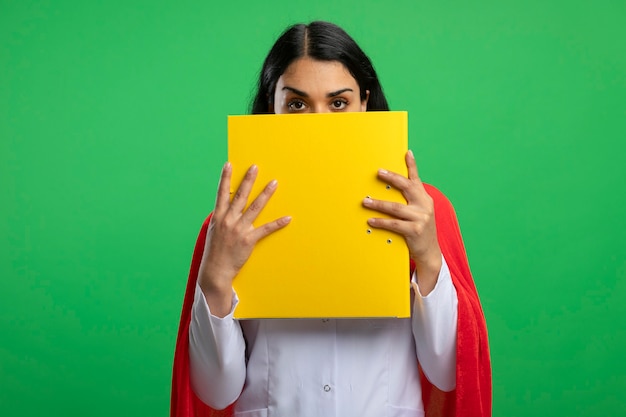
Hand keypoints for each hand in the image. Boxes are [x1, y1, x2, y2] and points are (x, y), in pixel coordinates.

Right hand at [198, 162, 290, 315]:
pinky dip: (277, 223)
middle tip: (255, 167)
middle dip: (248, 180)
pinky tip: (287, 217)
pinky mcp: (249, 240)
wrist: (215, 271)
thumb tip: (224, 209)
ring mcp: (239, 229)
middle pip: (240, 196)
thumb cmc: (214, 253)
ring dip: (265, 194)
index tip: (228, 165)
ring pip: (255, 207)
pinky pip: (266, 229)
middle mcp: (228, 220)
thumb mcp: (213, 232)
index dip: (225, 179)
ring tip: (273, 183)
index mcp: (218, 217)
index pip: (222, 193)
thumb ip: (220, 219)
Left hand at [362, 150, 440, 294]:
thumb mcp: (419, 213)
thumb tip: (389, 191)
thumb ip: (410, 201)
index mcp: (425, 199)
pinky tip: (371, 220)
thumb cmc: (419, 230)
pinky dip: (381, 221)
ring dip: (378, 203)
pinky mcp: (414, 230)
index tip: (407, 152)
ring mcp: (421, 218)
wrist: (430, 253)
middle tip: (378, 172)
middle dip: (391, 178)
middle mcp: (425, 206)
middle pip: (406, 187)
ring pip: (395, 207)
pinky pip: (393, 224)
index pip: (417, 179)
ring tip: (365, 201)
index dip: (412, 166)